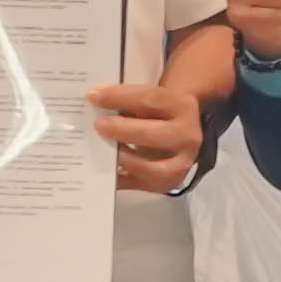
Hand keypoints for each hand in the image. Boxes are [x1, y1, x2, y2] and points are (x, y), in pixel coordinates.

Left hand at [87, 62, 209, 197]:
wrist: (179, 135)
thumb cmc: (159, 116)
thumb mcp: (151, 102)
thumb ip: (128, 101)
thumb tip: (96, 102)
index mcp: (182, 107)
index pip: (150, 98)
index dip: (120, 97)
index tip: (94, 96)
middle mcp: (186, 136)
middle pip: (152, 133)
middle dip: (121, 130)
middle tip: (98, 125)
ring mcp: (180, 163)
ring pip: (152, 167)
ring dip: (125, 159)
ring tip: (103, 152)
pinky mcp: (168, 182)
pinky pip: (141, 185)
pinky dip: (122, 179)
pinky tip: (106, 172)